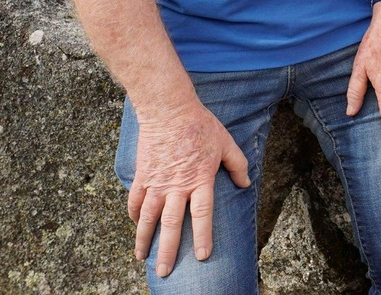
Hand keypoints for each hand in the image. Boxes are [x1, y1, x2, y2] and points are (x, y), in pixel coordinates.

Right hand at [127, 100, 250, 277]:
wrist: (169, 109)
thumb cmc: (200, 125)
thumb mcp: (226, 143)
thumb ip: (237, 164)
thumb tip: (246, 183)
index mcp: (199, 180)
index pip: (201, 215)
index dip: (202, 236)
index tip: (200, 256)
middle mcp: (177, 186)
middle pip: (171, 225)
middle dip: (167, 250)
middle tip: (165, 272)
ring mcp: (157, 182)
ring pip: (148, 218)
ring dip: (144, 239)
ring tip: (141, 258)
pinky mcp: (143, 175)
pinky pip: (136, 200)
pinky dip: (134, 214)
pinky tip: (135, 225)